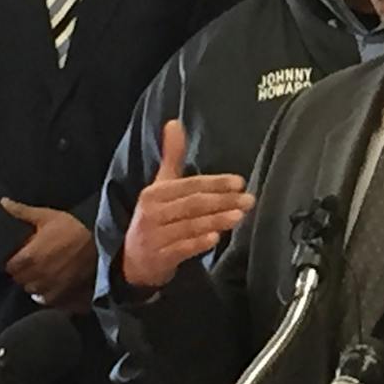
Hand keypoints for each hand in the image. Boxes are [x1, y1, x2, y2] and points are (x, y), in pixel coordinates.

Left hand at [0, 199, 96, 310]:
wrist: (100, 241)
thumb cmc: (72, 227)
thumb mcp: (46, 216)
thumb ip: (22, 212)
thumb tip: (3, 202)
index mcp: (28, 257)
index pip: (9, 267)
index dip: (12, 262)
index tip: (18, 257)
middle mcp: (36, 274)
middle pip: (19, 280)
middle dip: (21, 272)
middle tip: (29, 264)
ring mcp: (49, 285)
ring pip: (31, 290)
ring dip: (33, 283)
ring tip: (39, 274)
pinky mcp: (63, 292)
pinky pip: (46, 300)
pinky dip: (45, 294)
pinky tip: (49, 285)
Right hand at [121, 120, 254, 288]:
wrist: (134, 261)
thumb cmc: (155, 217)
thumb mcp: (160, 186)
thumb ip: (171, 157)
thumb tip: (174, 122)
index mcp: (155, 193)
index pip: (190, 185)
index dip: (215, 183)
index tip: (240, 182)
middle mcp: (152, 213)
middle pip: (192, 204)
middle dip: (223, 201)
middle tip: (249, 200)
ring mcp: (155, 237)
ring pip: (190, 226)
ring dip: (216, 220)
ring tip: (239, 216)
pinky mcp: (159, 258)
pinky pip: (181, 249)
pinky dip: (198, 244)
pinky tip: (216, 239)